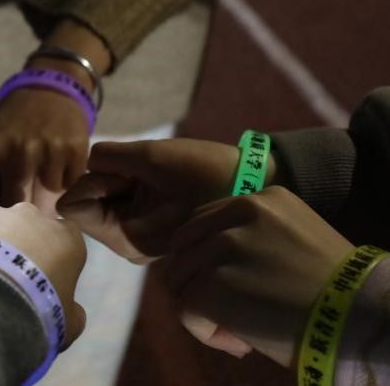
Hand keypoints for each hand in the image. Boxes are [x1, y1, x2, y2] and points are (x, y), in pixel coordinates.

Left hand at [0, 18, 109, 211]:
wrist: (47, 91)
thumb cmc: (11, 130)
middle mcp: (15, 151)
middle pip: (14, 209)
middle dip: (17, 221)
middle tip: (20, 223)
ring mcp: (46, 150)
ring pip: (46, 203)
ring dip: (45, 202)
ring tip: (41, 187)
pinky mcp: (74, 150)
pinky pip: (69, 189)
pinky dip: (65, 187)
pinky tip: (59, 170)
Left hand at [0, 202, 87, 347]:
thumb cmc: (35, 314)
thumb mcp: (67, 323)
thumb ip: (72, 310)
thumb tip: (71, 310)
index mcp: (65, 237)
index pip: (63, 239)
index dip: (50, 259)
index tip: (38, 282)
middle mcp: (29, 214)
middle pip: (24, 227)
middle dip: (14, 247)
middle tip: (1, 282)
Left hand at [57, 138, 280, 261]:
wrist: (253, 184)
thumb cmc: (206, 171)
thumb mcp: (152, 156)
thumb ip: (106, 159)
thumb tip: (81, 165)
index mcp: (125, 238)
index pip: (72, 206)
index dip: (93, 181)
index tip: (128, 175)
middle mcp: (125, 245)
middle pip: (85, 201)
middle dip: (109, 180)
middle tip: (149, 176)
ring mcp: (134, 237)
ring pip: (101, 197)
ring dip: (122, 179)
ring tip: (160, 179)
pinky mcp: (143, 225)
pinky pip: (118, 198)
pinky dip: (133, 183)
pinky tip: (163, 183)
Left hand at [165, 186, 352, 366]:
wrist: (361, 321)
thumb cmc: (334, 292)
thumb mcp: (293, 240)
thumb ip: (250, 237)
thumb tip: (205, 259)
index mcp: (261, 199)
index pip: (202, 222)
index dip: (208, 258)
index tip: (237, 286)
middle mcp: (239, 213)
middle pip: (183, 246)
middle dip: (198, 280)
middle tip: (230, 310)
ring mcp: (224, 246)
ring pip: (180, 278)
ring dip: (203, 309)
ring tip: (240, 329)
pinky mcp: (214, 283)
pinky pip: (186, 309)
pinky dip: (204, 332)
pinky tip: (239, 341)